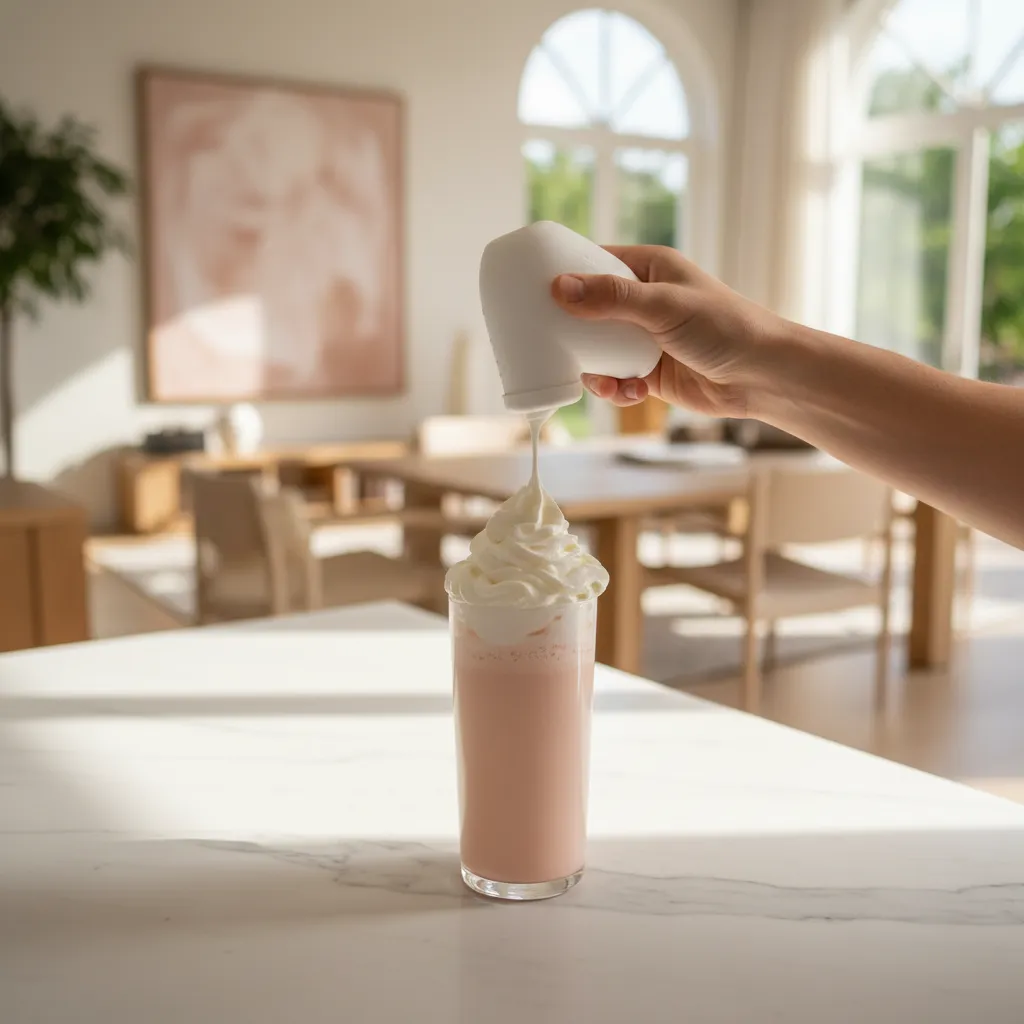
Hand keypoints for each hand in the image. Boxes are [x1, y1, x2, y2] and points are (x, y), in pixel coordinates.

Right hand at [551, 245, 783, 417]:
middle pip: (588, 309)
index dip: (564, 273)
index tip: (533, 289)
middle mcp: (644, 300)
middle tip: (546, 341)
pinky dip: (615, 389)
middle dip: (570, 329)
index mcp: (649, 268)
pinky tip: (629, 394)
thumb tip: (559, 288)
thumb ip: (611, 299)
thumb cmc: (724, 327)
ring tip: (602, 380)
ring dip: (594, 368)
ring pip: (597, 350)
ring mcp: (644, 338)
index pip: (595, 261)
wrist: (762, 377)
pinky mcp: (649, 373)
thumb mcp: (663, 306)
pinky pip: (615, 379)